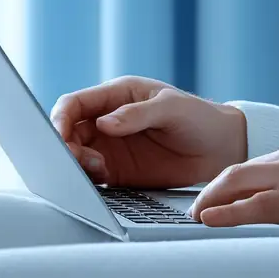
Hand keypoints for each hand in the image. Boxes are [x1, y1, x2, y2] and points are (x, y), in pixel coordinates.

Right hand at [51, 76, 246, 188]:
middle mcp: (107, 121)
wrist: (221, 149)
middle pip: (70, 131)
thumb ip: (137, 115)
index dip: (60, 118)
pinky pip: (92, 177)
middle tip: (74, 158)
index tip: (57, 134)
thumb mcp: (171, 108)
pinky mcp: (118, 172)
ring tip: (97, 170)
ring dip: (76, 164)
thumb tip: (103, 124)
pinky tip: (101, 181)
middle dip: (65, 145)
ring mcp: (111, 147)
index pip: (75, 104)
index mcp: (116, 96)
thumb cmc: (199, 118)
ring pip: (77, 155)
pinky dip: (88, 180)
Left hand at [189, 137, 278, 235]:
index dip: (232, 181)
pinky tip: (208, 219)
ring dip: (211, 200)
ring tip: (196, 215)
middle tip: (196, 205)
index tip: (218, 193)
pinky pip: (250, 207)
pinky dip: (224, 213)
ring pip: (237, 183)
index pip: (255, 164)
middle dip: (213, 188)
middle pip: (238, 170)